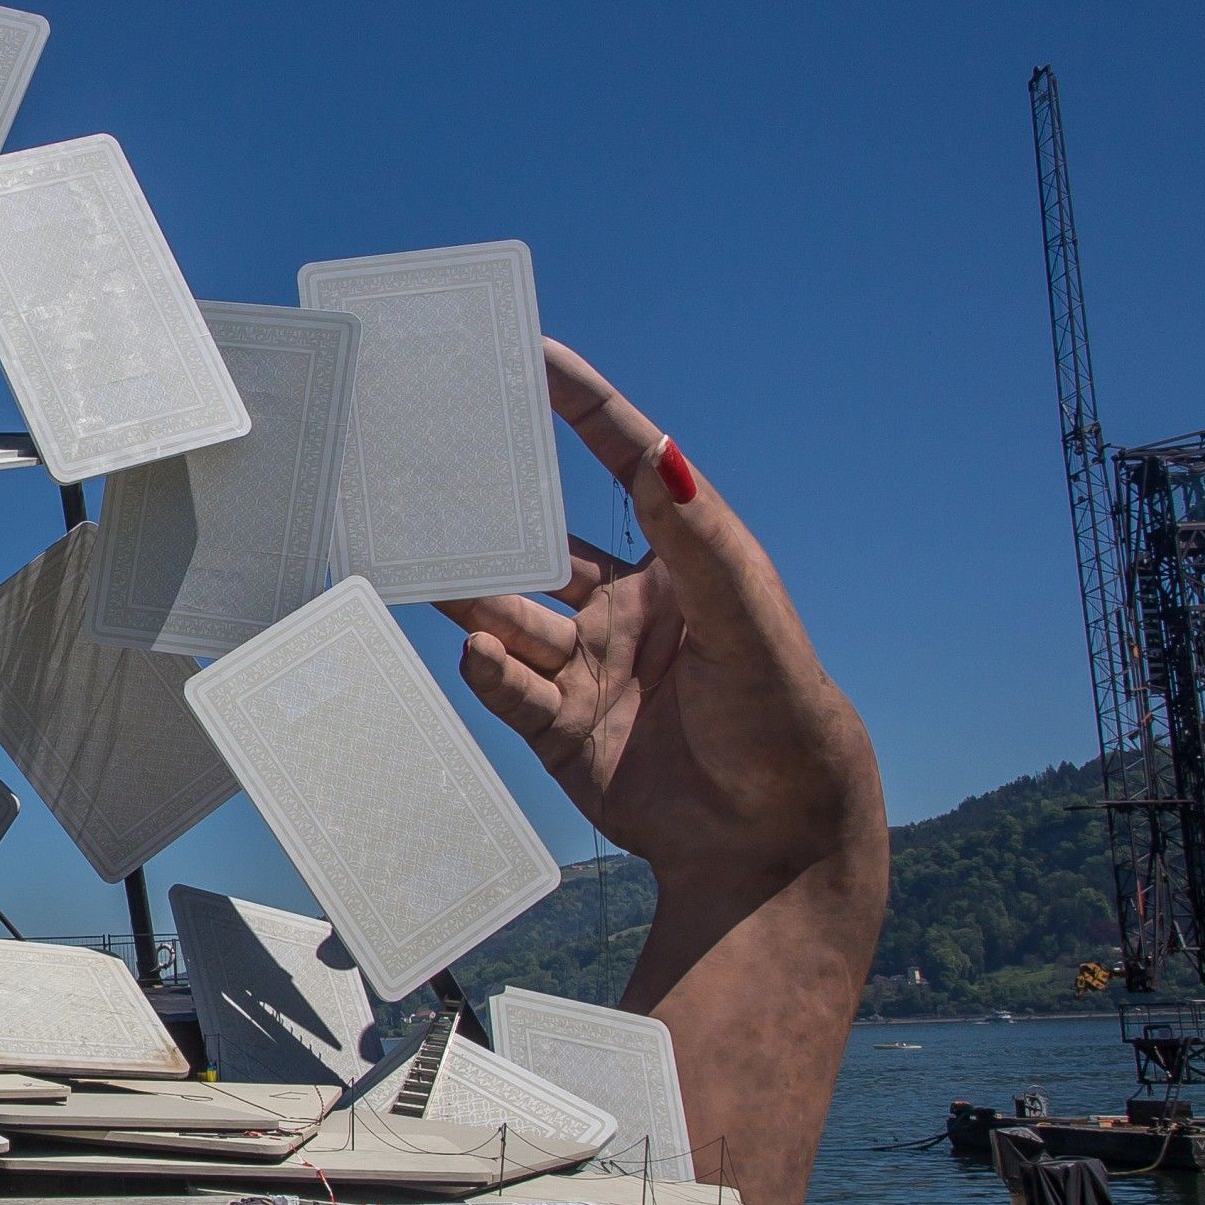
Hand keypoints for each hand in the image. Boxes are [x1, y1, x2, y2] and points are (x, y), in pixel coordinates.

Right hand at [438, 341, 886, 1204]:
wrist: (773, 849)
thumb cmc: (787, 724)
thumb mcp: (750, 622)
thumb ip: (700, 541)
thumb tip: (661, 456)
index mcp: (683, 567)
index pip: (624, 466)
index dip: (583, 409)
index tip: (534, 356)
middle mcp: (631, 610)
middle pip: (542, 541)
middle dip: (493, 506)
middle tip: (433, 466)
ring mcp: (590, 670)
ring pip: (507, 611)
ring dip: (466, 589)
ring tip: (417, 559)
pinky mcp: (561, 730)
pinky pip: (507, 688)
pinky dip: (487, 672)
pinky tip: (477, 654)